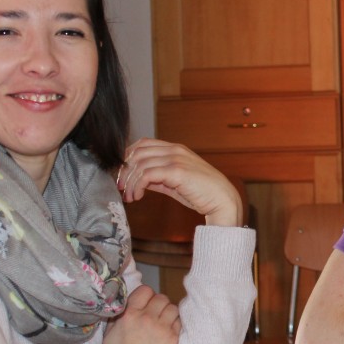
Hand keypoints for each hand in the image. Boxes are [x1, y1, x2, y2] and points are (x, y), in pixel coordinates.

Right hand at [103, 284, 180, 343]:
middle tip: (155, 314)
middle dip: (158, 304)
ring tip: (163, 323)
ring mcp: (162, 328)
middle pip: (161, 298)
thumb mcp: (110, 335)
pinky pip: (180, 322)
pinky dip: (175, 324)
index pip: (145, 290)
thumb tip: (125, 306)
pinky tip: (169, 332)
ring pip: (173, 308)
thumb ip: (118, 318)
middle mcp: (147, 318)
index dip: (146, 296)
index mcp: (130, 315)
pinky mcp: (173, 339)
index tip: (145, 303)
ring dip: (169, 314)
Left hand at [117, 138, 243, 226]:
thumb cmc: (202, 192)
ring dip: (130, 182)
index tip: (122, 176)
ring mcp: (176, 159)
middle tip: (121, 188)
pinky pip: (147, 175)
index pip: (142, 144)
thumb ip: (158, 177)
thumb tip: (138, 180)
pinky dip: (138, 187)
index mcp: (175, 148)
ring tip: (130, 197)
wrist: (222, 199)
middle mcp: (174, 149)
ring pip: (140, 164)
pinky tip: (138, 197)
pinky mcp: (177, 171)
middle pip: (137, 152)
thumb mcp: (175, 182)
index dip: (127, 158)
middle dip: (124, 171)